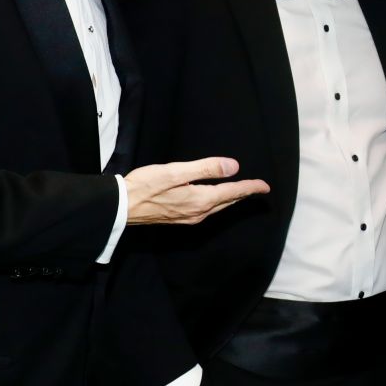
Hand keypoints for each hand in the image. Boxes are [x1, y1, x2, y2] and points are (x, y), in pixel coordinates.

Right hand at [126, 157, 268, 225]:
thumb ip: (205, 168)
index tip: (265, 186)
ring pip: (218, 208)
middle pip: (228, 202)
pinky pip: (208, 211)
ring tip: (242, 192)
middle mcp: (198, 212)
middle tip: (259, 189)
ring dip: (232, 199)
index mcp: (200, 200)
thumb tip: (233, 167)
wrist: (121, 206)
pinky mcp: (180, 218)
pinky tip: (216, 200)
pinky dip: (219, 203)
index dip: (250, 188)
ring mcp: (189, 218)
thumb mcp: (175, 171)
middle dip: (244, 194)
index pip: (232, 192)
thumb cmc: (145, 185)